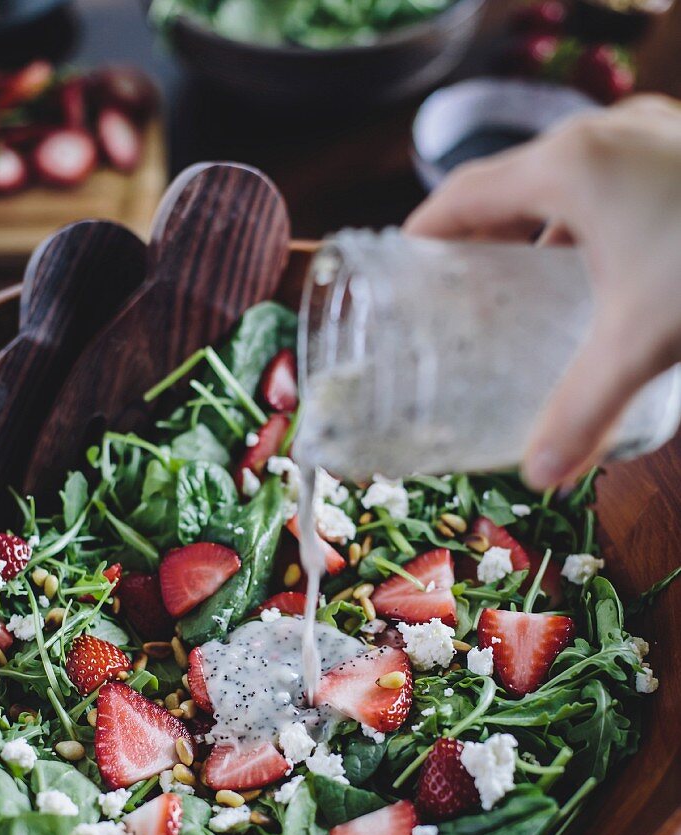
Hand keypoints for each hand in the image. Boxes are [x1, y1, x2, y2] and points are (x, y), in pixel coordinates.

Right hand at [404, 96, 680, 488]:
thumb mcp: (642, 343)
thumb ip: (584, 410)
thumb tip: (539, 477)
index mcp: (566, 169)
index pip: (463, 194)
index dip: (424, 233)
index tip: (401, 271)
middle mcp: (598, 137)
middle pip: (509, 184)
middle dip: (478, 236)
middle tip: (457, 293)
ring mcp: (644, 135)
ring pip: (563, 179)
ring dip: (535, 228)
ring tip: (520, 287)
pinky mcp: (678, 150)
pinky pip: (606, 180)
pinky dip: (583, 221)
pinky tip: (597, 271)